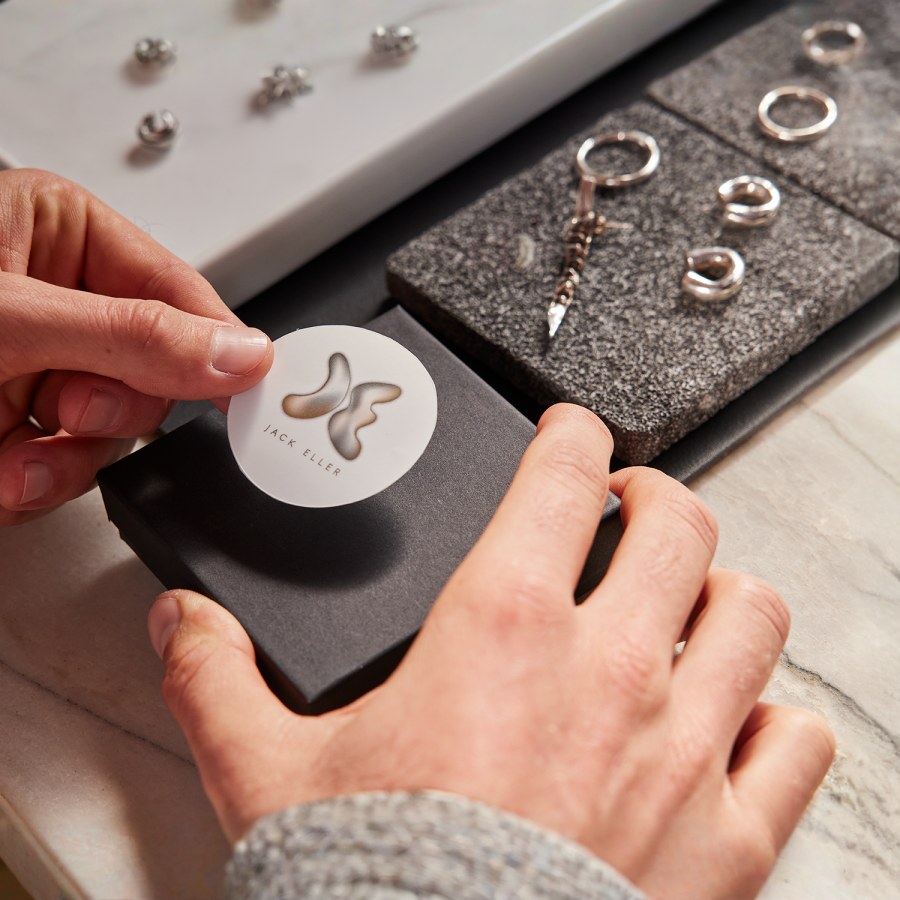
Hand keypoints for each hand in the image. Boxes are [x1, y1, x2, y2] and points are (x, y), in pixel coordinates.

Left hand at [0, 169, 272, 524]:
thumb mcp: (8, 318)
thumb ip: (134, 338)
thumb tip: (240, 354)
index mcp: (62, 237)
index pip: (181, 295)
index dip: (217, 347)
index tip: (252, 391)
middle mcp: (56, 303)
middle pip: (151, 374)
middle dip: (107, 407)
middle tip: (65, 400)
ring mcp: (35, 370)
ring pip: (110, 433)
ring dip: (62, 457)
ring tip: (6, 446)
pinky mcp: (12, 428)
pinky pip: (65, 468)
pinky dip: (30, 482)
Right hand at [148, 404, 834, 898]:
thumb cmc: (372, 885)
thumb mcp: (267, 772)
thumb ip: (218, 681)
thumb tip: (185, 623)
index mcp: (502, 629)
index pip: (564, 476)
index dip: (573, 435)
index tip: (571, 435)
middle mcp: (607, 671)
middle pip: (681, 526)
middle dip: (659, 499)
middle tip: (634, 511)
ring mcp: (680, 751)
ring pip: (752, 616)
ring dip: (725, 594)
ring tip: (691, 601)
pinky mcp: (727, 839)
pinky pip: (791, 744)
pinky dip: (775, 719)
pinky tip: (740, 722)